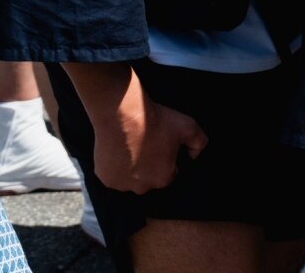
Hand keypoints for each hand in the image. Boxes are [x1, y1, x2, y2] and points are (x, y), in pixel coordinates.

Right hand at [87, 75, 205, 195]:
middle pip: (148, 179)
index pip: (169, 174)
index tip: (161, 146)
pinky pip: (114, 175)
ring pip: (130, 179)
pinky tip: (119, 150)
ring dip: (132, 169)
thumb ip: (200, 142)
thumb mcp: (189, 126)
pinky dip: (116, 167)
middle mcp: (142, 188)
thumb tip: (195, 155)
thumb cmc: (156, 121)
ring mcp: (121, 184)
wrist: (123, 115)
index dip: (166, 159)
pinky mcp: (105, 178)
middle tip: (146, 145)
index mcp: (163, 179)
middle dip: (149, 166)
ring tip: (132, 147)